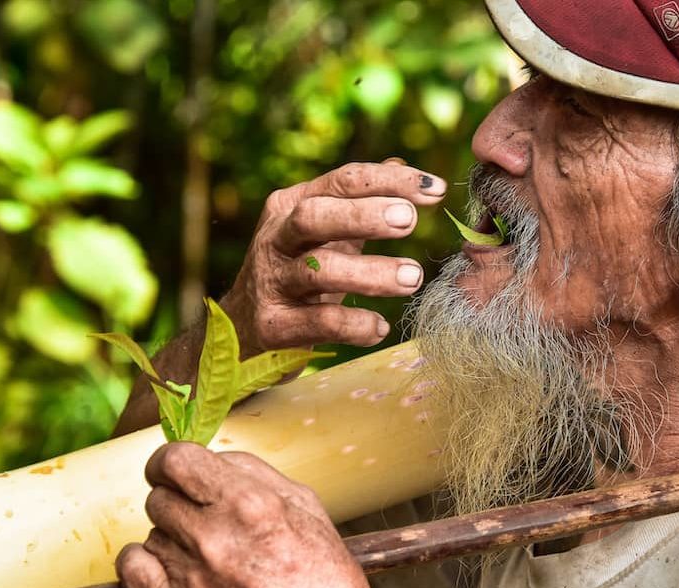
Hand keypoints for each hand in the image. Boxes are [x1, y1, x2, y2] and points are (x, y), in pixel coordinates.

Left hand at [116, 442, 382, 587]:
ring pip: (151, 532)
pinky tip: (174, 569)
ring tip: (205, 553)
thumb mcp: (306, 509)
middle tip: (203, 518)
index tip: (172, 469)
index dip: (168, 462)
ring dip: (172, 537)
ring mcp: (190, 576)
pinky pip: (131, 568)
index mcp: (249, 504)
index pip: (175, 461)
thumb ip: (255, 475)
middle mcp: (214, 537)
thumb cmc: (323, 580)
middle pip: (159, 497)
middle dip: (178, 503)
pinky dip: (148, 565)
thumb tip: (216, 460)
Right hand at [221, 160, 446, 354]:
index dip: (390, 181)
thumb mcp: (322, 233)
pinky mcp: (272, 326)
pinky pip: (318, 323)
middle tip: (410, 221)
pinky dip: (354, 325)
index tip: (436, 190)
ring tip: (413, 277)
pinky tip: (380, 327)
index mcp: (291, 206)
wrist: (242, 332)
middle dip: (364, 215)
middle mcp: (276, 238)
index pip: (341, 181)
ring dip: (370, 273)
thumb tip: (400, 164)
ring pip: (318, 270)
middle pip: (315, 215)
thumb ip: (357, 202)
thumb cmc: (295, 274)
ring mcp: (271, 282)